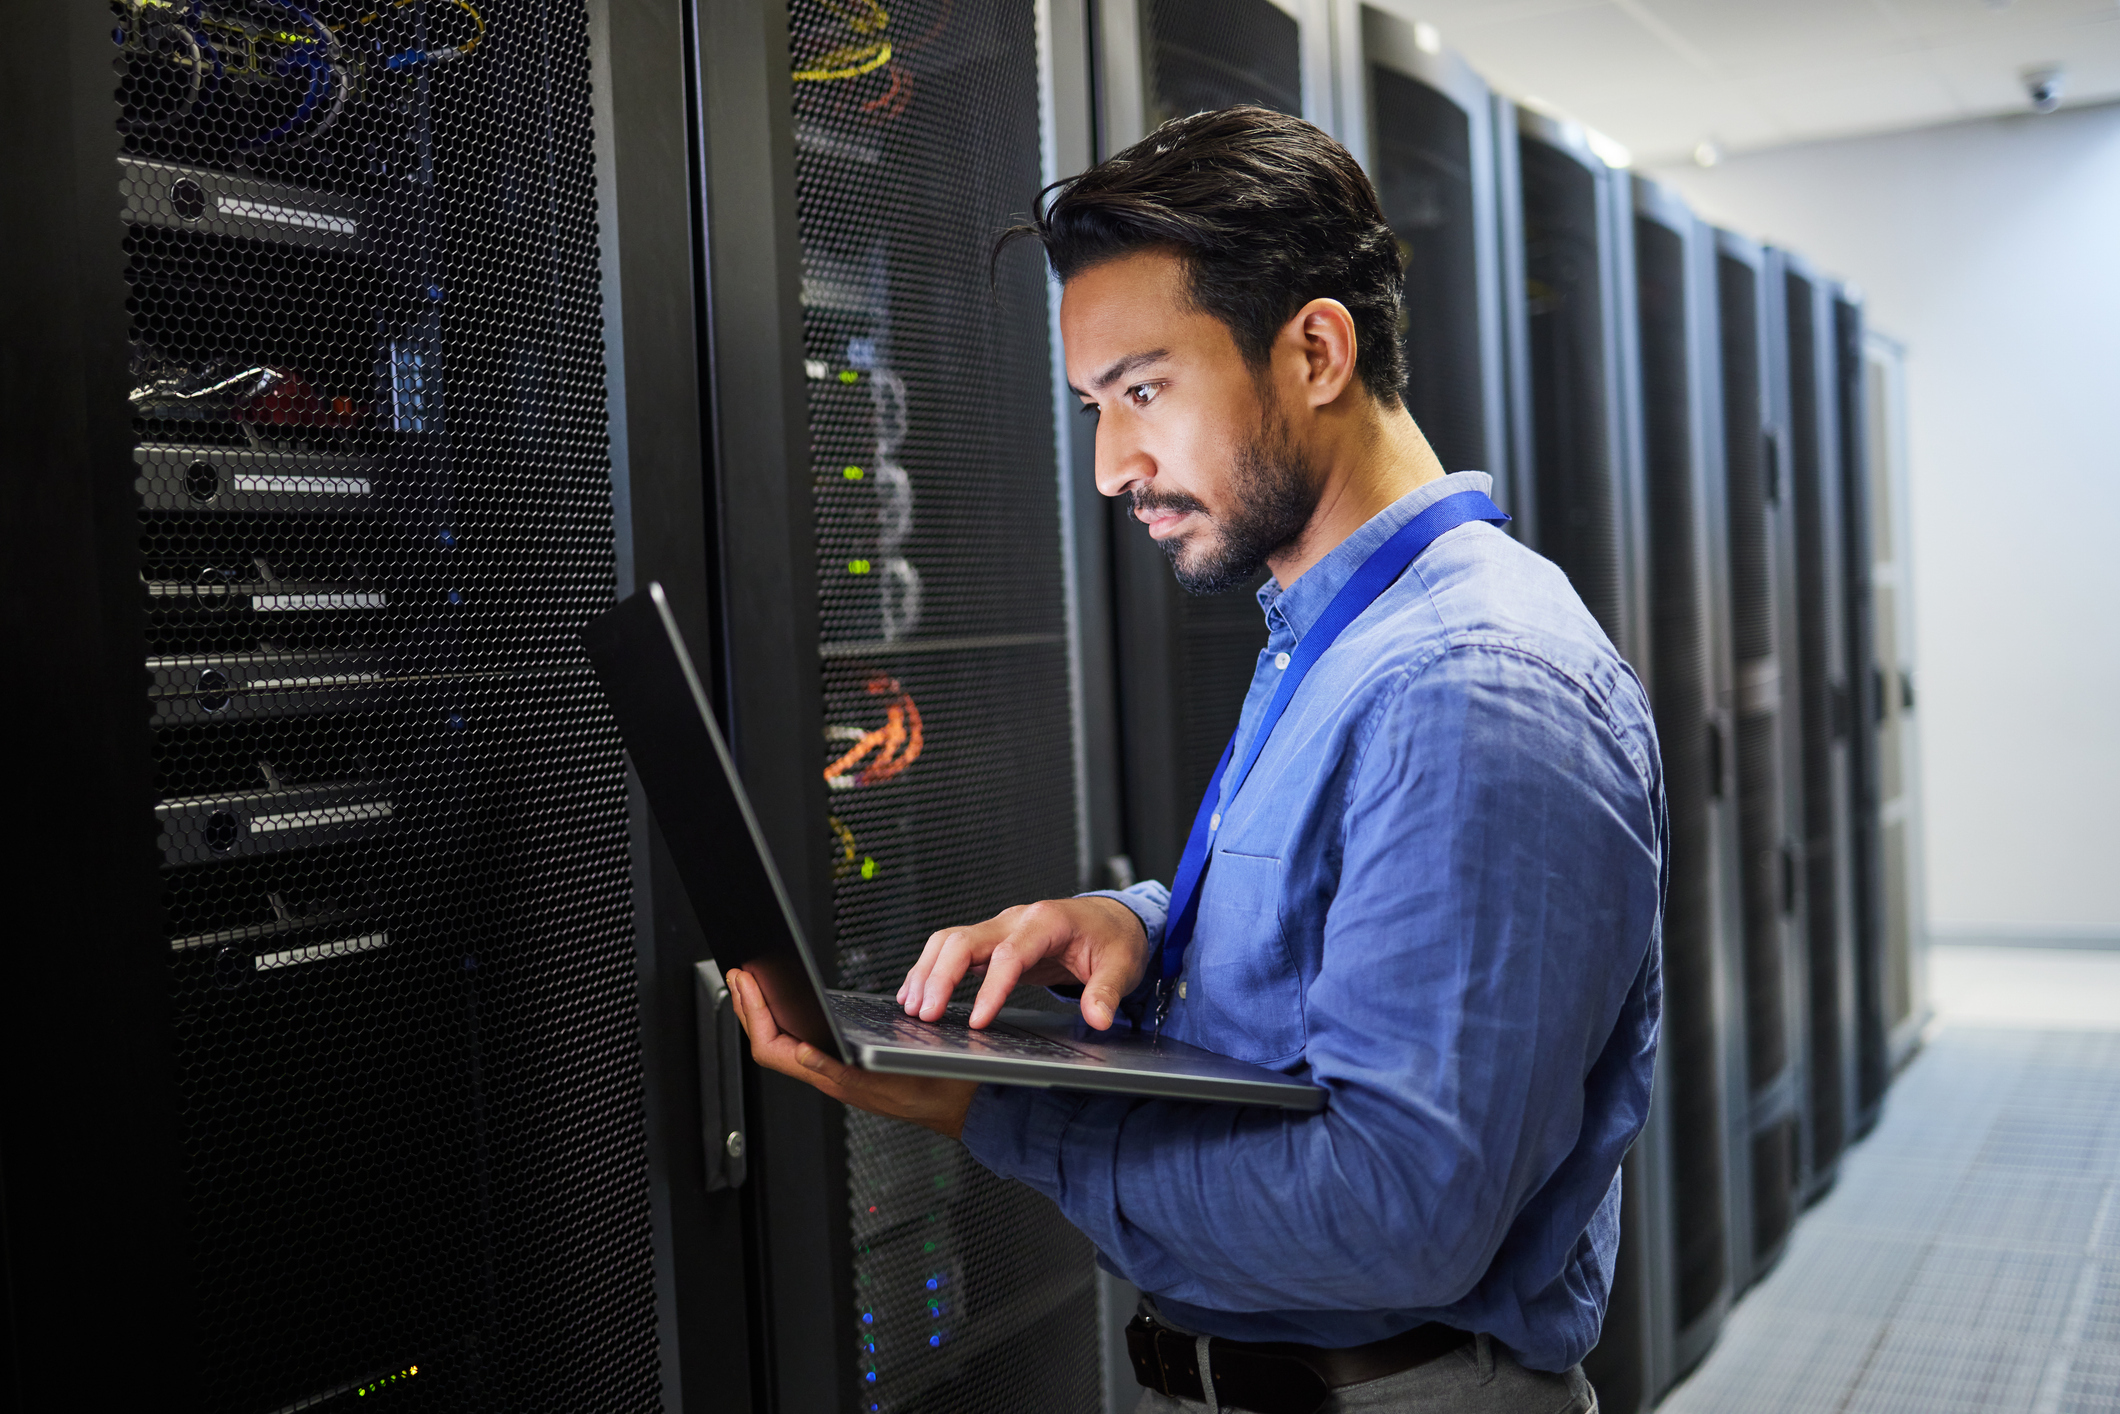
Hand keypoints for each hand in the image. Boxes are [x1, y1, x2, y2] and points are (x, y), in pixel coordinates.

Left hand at [726, 967, 977, 1139]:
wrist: (960, 1103)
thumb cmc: (934, 1092)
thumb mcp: (890, 1079)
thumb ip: (841, 1072)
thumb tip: (801, 1053)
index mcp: (832, 1078)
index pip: (772, 1047)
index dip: (754, 1013)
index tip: (747, 982)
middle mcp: (827, 1076)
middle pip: (771, 1042)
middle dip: (749, 1007)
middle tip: (739, 975)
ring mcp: (835, 1072)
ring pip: (784, 1043)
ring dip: (765, 1012)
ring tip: (755, 985)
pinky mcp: (847, 1066)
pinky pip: (804, 1042)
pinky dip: (788, 1020)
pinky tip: (789, 1007)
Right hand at [897, 896, 1150, 1030]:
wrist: (1111, 919)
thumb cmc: (1114, 939)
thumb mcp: (1122, 965)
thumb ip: (1107, 991)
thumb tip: (1098, 1017)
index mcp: (1047, 922)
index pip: (1009, 954)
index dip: (991, 988)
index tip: (978, 1021)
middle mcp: (1016, 919)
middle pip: (964, 940)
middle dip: (940, 977)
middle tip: (926, 1015)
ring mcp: (1000, 927)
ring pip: (950, 941)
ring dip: (927, 972)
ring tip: (913, 1008)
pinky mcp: (992, 940)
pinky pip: (953, 949)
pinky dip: (931, 969)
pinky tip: (917, 993)